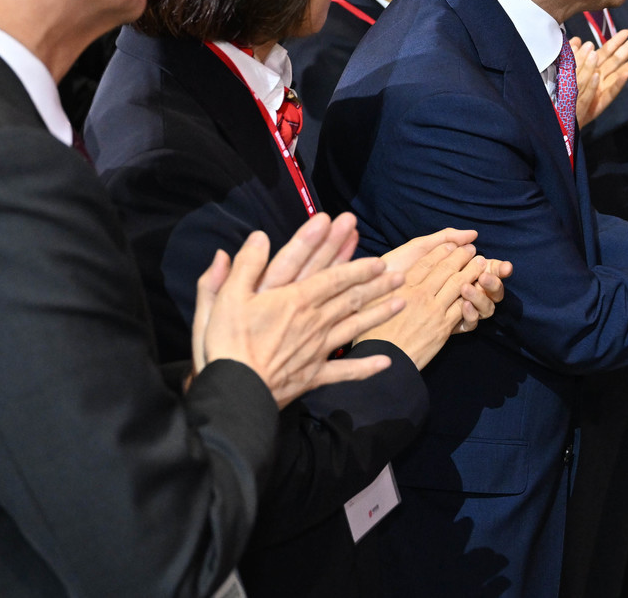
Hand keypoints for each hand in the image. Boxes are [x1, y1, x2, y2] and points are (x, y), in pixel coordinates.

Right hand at [193, 222, 405, 408]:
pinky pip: (345, 372)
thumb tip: (258, 236)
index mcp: (294, 300)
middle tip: (400, 274)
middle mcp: (313, 322)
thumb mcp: (227, 297)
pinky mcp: (313, 376)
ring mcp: (317, 350)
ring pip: (355, 327)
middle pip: (352, 299)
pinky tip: (386, 362)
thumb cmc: (227, 343)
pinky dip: (366, 368)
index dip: (357, 266)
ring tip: (401, 303)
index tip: (377, 259)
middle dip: (377, 285)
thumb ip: (245, 265)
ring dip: (379, 314)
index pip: (333, 277)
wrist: (234, 390)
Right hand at [357, 242, 512, 368]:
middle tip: (471, 249)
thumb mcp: (373, 303)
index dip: (441, 250)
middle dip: (460, 256)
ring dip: (471, 272)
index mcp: (402, 287)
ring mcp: (434, 311)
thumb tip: (389, 270)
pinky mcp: (443, 327)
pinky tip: (477, 289)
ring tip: (479, 262)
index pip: (425, 262)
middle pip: (445, 269)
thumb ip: (385, 285)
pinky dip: (471, 297)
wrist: (386, 360)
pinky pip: (461, 307)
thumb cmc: (373, 333)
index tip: (450, 244)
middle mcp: (419, 295)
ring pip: (458, 285)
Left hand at [571, 31, 627, 125]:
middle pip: (616, 61)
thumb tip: (579, 40)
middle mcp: (600, 79)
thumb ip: (574, 56)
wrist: (563, 119)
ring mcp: (602, 91)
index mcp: (593, 70)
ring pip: (618, 75)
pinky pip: (610, 93)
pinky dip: (618, 84)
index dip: (615, 42)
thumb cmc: (567, 96)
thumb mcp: (568, 73)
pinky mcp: (600, 103)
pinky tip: (625, 75)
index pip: (606, 52)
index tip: (626, 32)